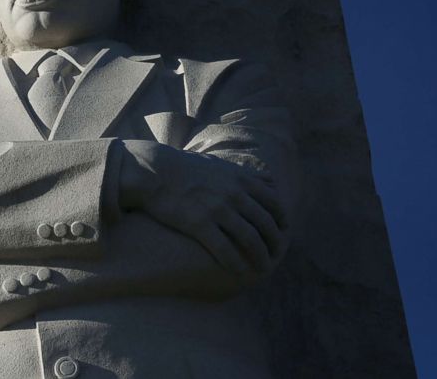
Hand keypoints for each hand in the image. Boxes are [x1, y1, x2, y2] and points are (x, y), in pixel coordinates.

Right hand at [119, 142, 286, 274]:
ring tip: (262, 268)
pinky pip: (224, 249)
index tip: (283, 232)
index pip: (273, 202)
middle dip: (275, 243)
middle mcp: (234, 194)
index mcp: (240, 178)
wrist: (153, 170)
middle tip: (276, 255)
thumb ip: (247, 174)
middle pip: (265, 224)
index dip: (282, 220)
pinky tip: (239, 273)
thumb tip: (272, 179)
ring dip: (260, 257)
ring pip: (250, 239)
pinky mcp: (199, 223)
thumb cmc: (184, 167)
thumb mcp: (219, 164)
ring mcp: (217, 209)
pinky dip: (236, 264)